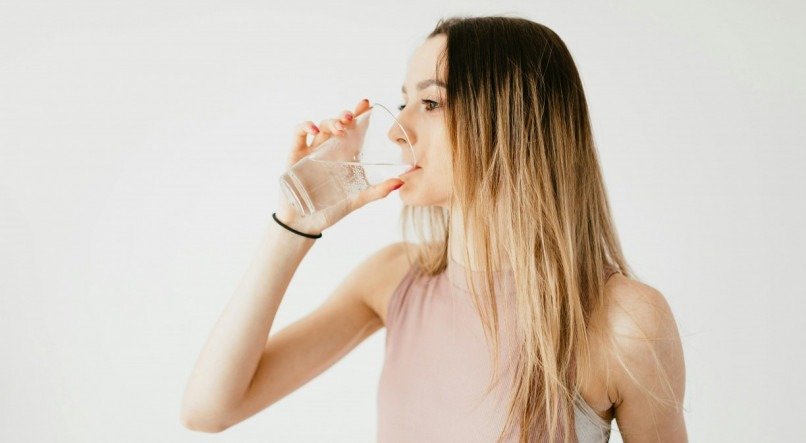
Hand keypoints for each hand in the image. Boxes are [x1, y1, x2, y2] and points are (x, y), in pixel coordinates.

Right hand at [275, 98, 404, 234]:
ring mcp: (312, 151)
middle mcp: (329, 150)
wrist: (305, 224)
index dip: (360, 115)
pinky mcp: (295, 155)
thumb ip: (377, 191)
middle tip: (353, 116)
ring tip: (340, 127)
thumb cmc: (330, 210)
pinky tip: (314, 130)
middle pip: (338, 124)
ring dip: (331, 122)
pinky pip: (298, 134)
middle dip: (346, 115)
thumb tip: (401, 182)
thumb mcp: (357, 200)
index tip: (368, 104)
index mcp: (345, 156)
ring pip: (321, 126)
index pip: (354, 130)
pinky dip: (305, 127)